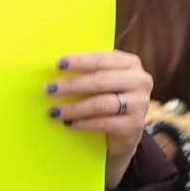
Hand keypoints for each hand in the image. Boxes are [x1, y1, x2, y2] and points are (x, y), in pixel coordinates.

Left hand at [48, 51, 153, 188]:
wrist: (124, 131)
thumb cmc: (107, 98)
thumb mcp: (102, 81)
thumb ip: (87, 72)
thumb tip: (56, 67)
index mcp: (130, 63)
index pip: (102, 59)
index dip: (79, 61)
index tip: (58, 64)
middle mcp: (140, 81)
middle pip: (100, 81)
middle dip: (72, 85)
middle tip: (49, 89)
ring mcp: (140, 104)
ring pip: (101, 103)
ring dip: (74, 107)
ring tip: (53, 111)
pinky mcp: (134, 125)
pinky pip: (104, 123)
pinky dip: (84, 123)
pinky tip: (69, 123)